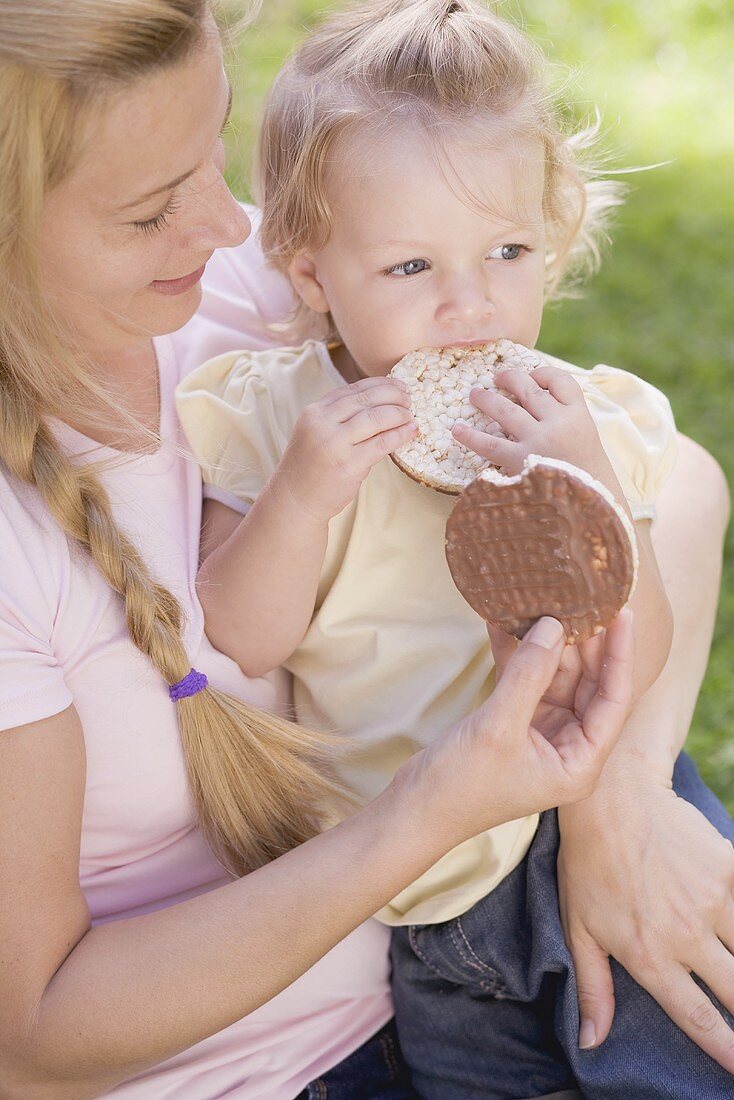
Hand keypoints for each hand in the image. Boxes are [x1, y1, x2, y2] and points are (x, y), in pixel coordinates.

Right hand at [278, 376, 415, 522]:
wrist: (294, 499)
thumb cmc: (309, 466)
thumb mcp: (315, 432)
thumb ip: (338, 416)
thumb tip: (378, 402)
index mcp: (314, 412)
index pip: (353, 389)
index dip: (380, 384)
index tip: (397, 386)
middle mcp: (323, 423)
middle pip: (367, 399)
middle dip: (393, 396)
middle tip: (409, 399)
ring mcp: (336, 444)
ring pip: (376, 418)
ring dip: (399, 414)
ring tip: (410, 416)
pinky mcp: (349, 464)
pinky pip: (382, 443)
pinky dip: (400, 435)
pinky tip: (410, 431)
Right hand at [403, 612, 633, 850]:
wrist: (415, 810)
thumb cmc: (462, 785)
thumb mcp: (499, 727)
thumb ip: (529, 674)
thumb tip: (554, 625)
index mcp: (581, 762)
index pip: (614, 699)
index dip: (619, 654)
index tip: (622, 613)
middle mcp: (568, 747)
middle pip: (587, 684)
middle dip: (582, 643)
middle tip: (581, 598)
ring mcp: (540, 734)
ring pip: (554, 677)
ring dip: (546, 643)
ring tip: (545, 600)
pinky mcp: (512, 723)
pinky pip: (524, 680)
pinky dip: (516, 654)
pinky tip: (505, 622)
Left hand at [452, 363, 619, 489]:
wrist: (592, 504)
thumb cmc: (586, 473)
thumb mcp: (585, 439)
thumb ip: (566, 419)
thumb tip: (533, 400)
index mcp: (579, 414)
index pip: (561, 380)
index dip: (542, 373)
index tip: (531, 376)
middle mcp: (558, 422)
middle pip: (529, 389)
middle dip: (510, 379)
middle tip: (496, 377)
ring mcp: (538, 440)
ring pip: (506, 410)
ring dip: (487, 399)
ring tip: (475, 394)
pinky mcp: (520, 461)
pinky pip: (490, 444)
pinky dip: (471, 436)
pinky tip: (457, 429)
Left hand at [558, 775, 733, 1071]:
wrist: (613, 797)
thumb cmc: (587, 862)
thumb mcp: (577, 926)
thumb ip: (592, 987)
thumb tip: (591, 1041)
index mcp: (649, 956)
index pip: (699, 1018)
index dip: (726, 1051)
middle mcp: (686, 935)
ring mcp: (712, 901)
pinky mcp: (728, 869)